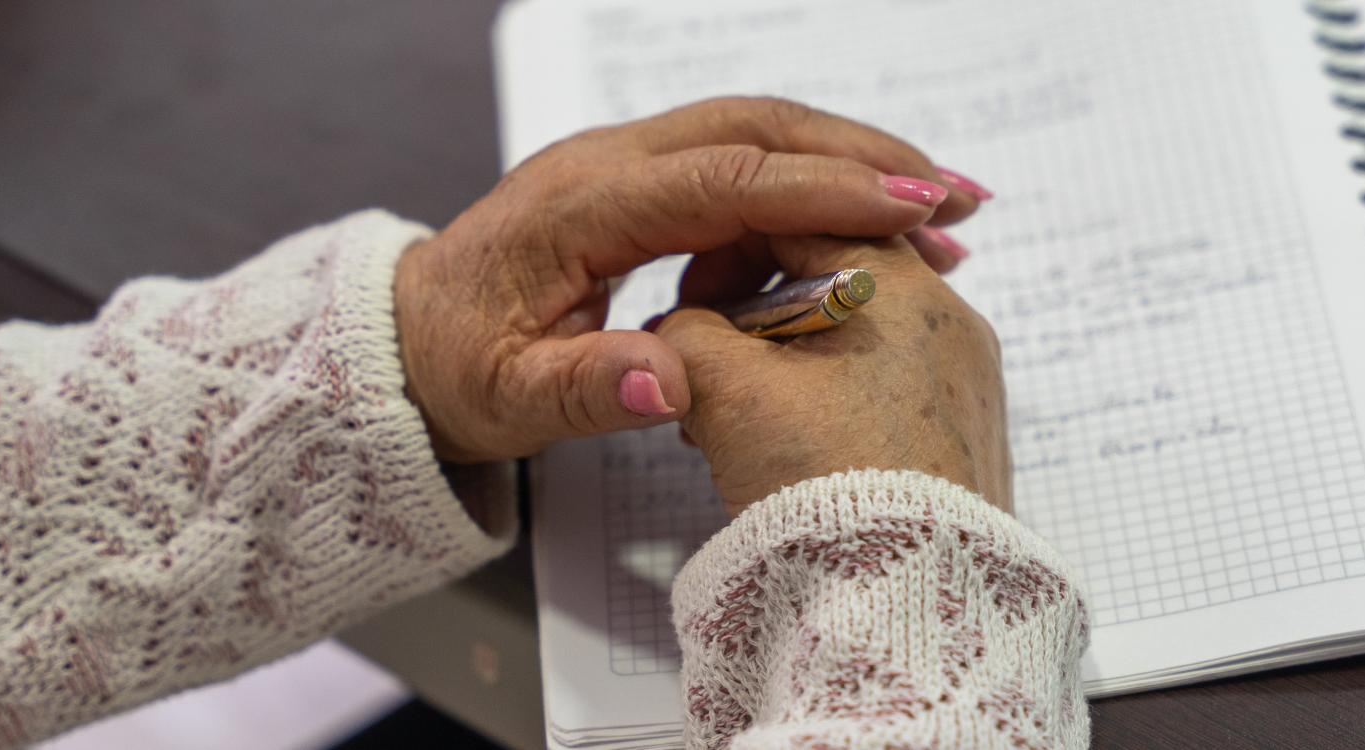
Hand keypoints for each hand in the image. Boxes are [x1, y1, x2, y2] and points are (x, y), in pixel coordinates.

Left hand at [393, 97, 991, 461]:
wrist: (405, 339)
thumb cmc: (453, 368)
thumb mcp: (504, 400)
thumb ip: (581, 389)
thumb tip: (665, 380)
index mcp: (581, 203)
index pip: (723, 177)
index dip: (823, 189)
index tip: (909, 209)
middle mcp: (610, 162)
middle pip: (758, 129)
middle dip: (866, 157)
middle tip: (959, 201)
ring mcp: (629, 163)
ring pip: (761, 135)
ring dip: (854, 163)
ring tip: (940, 214)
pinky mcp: (646, 181)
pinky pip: (746, 163)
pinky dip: (817, 184)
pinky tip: (865, 231)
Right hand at [654, 235, 1010, 515]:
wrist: (909, 605)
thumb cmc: (834, 490)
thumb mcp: (728, 391)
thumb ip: (686, 332)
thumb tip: (680, 326)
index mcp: (900, 283)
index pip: (800, 211)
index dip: (725, 247)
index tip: (686, 296)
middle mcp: (950, 319)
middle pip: (831, 271)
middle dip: (755, 312)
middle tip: (706, 363)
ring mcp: (965, 378)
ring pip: (855, 332)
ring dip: (786, 359)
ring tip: (738, 419)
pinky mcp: (963, 433)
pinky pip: (886, 383)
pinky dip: (829, 396)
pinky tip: (790, 448)